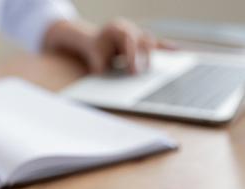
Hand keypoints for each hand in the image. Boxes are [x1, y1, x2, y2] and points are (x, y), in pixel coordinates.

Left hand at [44, 19, 174, 74]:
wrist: (94, 42)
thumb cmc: (95, 52)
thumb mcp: (95, 59)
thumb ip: (100, 67)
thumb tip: (108, 77)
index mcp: (116, 29)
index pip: (129, 40)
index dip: (132, 56)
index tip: (133, 72)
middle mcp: (129, 28)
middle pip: (143, 41)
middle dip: (143, 59)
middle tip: (139, 75)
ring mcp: (137, 33)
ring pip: (150, 42)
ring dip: (151, 57)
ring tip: (153, 69)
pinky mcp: (142, 40)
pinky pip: (156, 44)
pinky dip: (166, 47)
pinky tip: (178, 51)